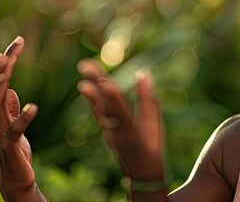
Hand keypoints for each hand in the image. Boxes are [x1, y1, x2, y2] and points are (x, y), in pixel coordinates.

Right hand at [0, 36, 42, 200]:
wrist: (14, 179)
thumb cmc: (14, 151)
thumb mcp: (13, 125)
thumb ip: (10, 108)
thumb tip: (9, 89)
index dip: (4, 61)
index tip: (17, 42)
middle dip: (1, 64)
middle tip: (14, 45)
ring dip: (1, 82)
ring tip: (8, 65)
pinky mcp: (10, 145)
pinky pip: (15, 129)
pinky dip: (24, 117)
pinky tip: (34, 107)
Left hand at [77, 60, 164, 182]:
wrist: (141, 174)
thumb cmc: (153, 149)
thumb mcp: (155, 127)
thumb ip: (149, 100)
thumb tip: (143, 74)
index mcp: (132, 134)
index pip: (121, 113)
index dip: (112, 97)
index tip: (103, 82)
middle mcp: (116, 133)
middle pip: (105, 105)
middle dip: (96, 84)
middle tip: (85, 65)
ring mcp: (109, 133)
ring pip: (99, 107)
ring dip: (92, 88)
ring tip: (84, 71)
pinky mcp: (106, 132)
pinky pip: (98, 113)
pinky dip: (93, 99)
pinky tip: (87, 86)